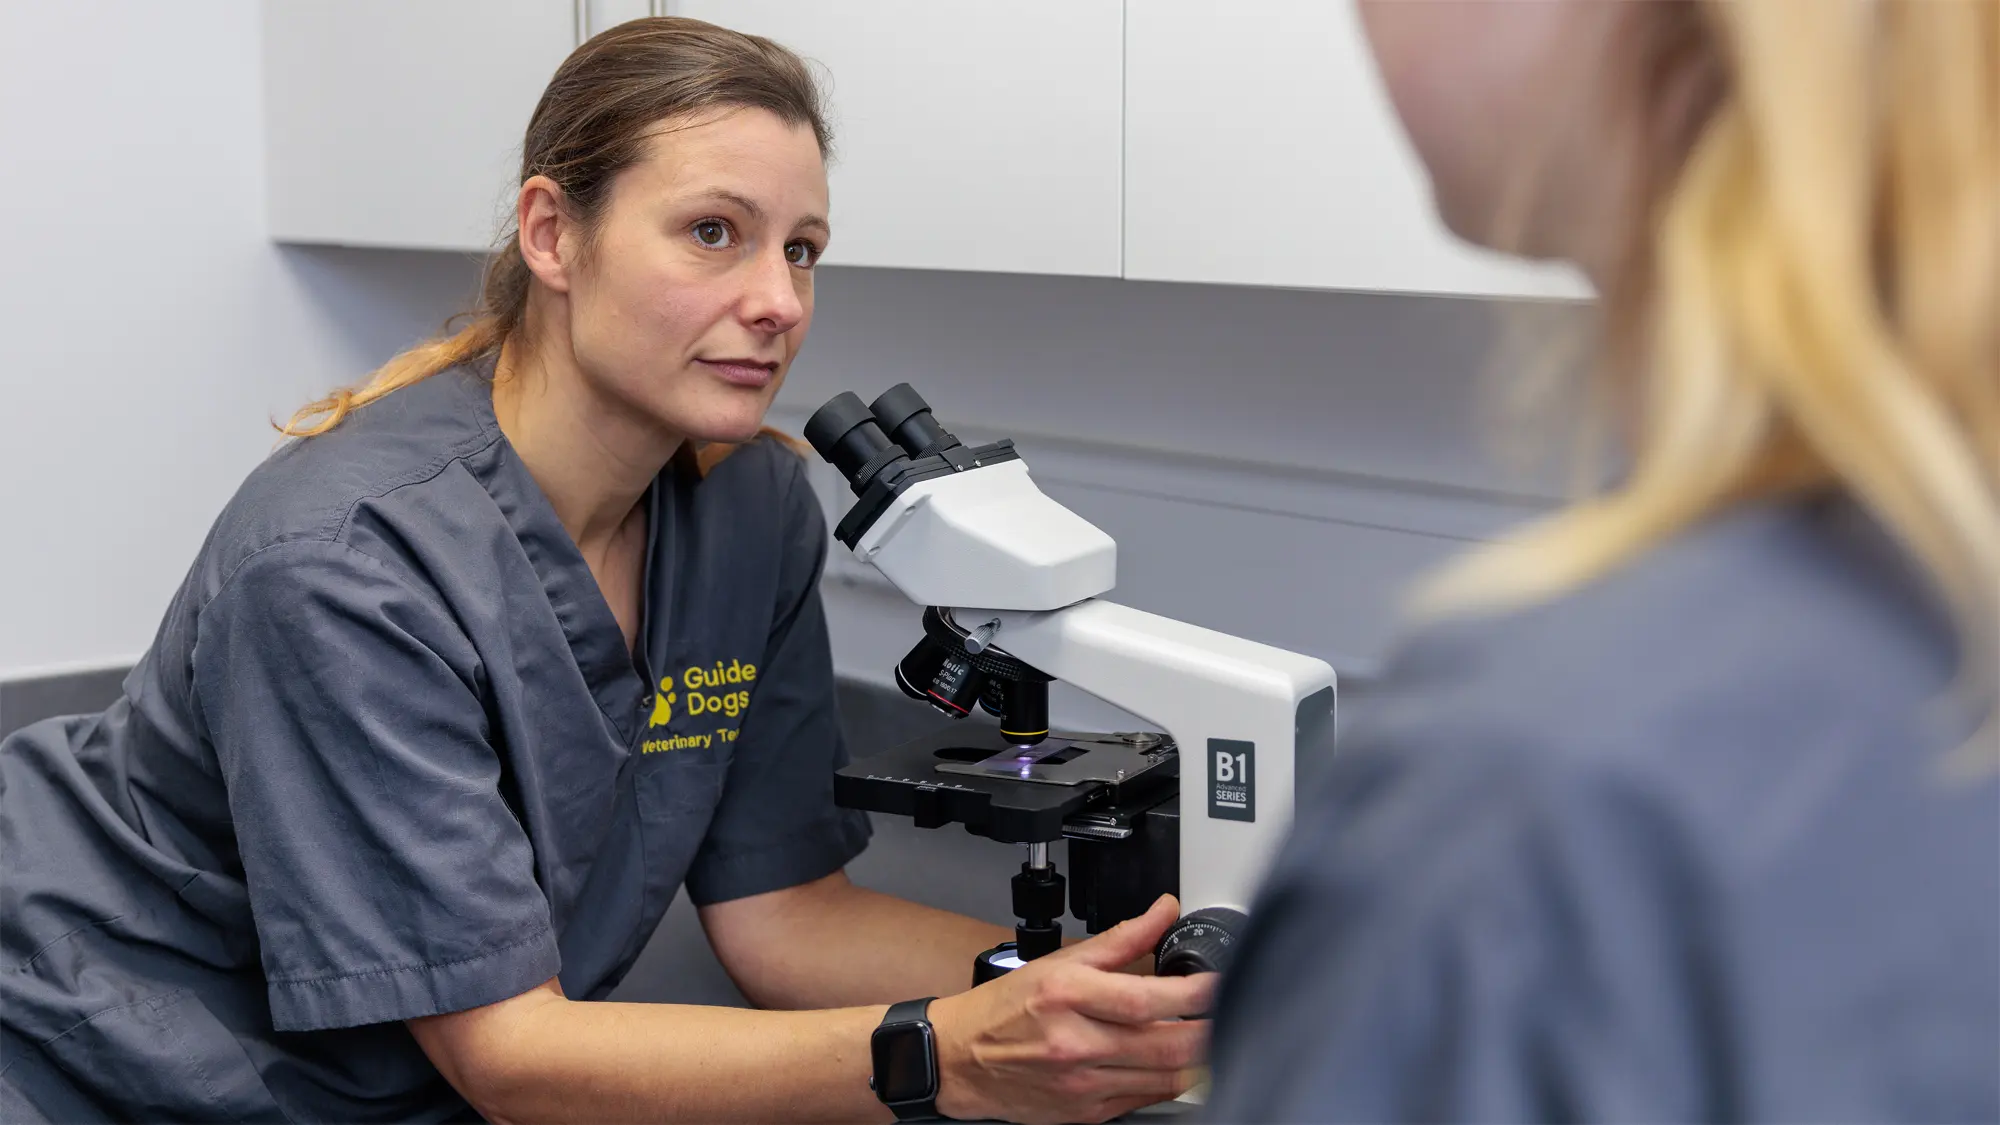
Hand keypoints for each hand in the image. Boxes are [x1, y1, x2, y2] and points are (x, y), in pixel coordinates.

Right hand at [927, 896, 1213, 1124]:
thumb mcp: (1060, 961)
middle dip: (1209, 1030)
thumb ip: (1121, 939)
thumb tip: (1162, 912)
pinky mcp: (1087, 1112)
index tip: (1218, 984)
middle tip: (1228, 1013)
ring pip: (1164, 1078)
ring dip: (1196, 1059)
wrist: (960, 1060)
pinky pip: (1144, 1099)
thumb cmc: (1004, 1009)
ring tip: (1206, 1036)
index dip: (1194, 994)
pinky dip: (1167, 1081)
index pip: (1147, 998)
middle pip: (1166, 1045)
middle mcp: (1076, 1043)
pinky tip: (1170, 1063)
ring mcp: (1083, 1084)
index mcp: (1069, 996)